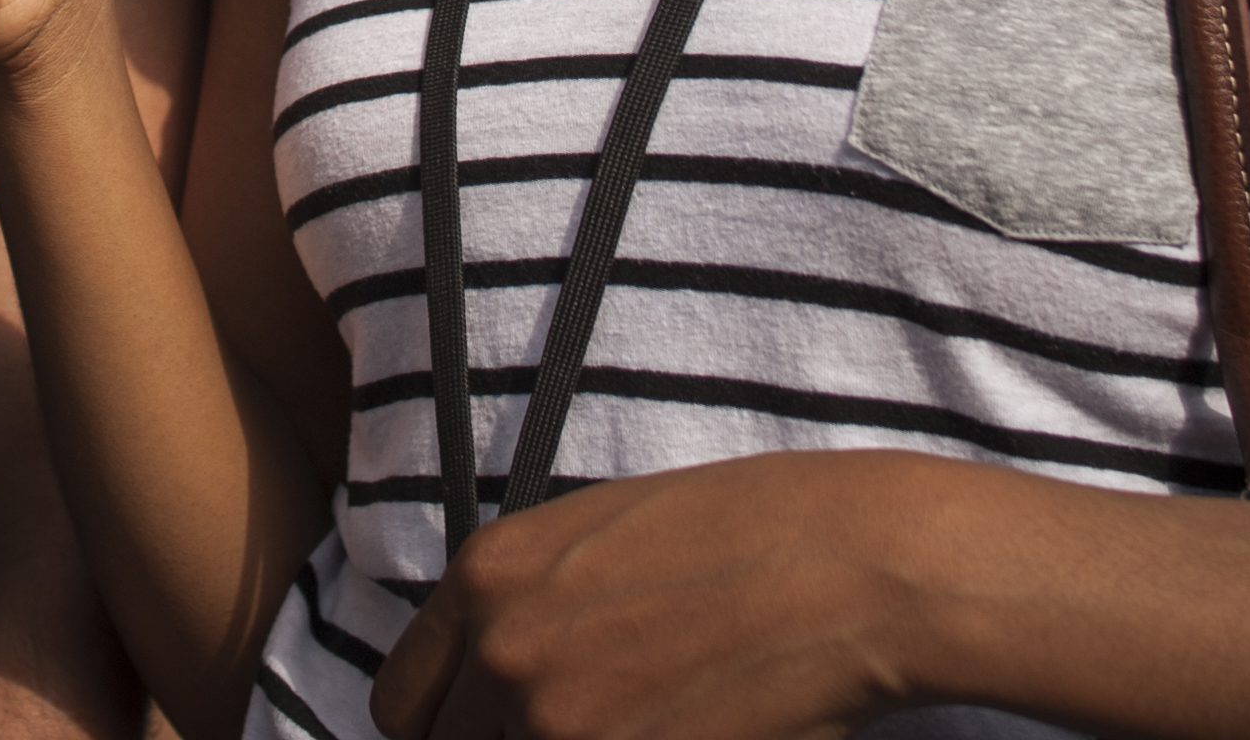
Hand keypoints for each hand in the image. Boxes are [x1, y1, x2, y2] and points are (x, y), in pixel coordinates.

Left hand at [370, 452, 921, 739]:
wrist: (847, 567)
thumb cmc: (747, 531)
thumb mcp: (601, 534)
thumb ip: (528, 603)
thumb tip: (502, 672)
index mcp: (487, 579)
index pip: (402, 702)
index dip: (448, 725)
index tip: (487, 730)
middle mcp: (503, 654)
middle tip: (577, 729)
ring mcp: (559, 725)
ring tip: (642, 722)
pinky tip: (676, 734)